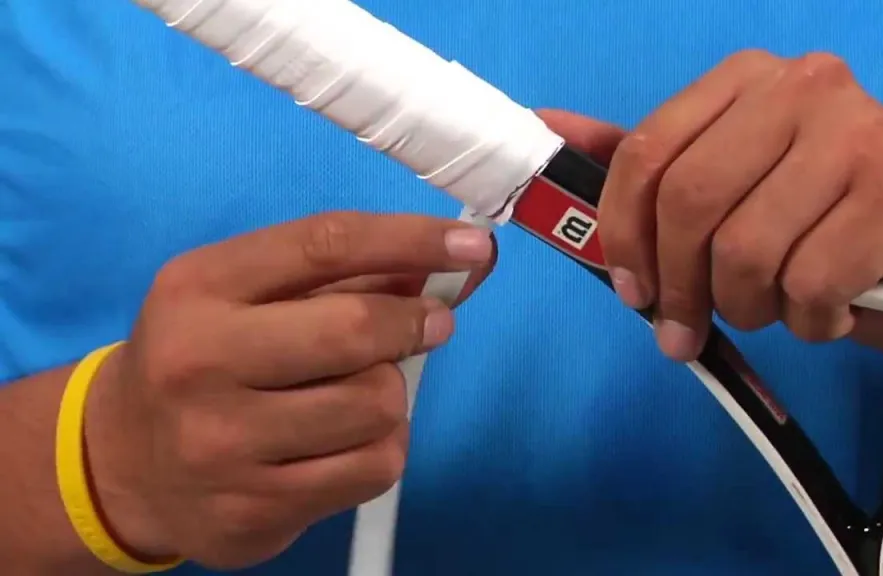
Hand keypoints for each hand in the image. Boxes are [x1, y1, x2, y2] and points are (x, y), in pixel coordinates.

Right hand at [83, 212, 494, 568]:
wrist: (123, 462)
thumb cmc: (203, 359)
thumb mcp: (247, 296)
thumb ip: (348, 275)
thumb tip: (460, 260)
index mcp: (198, 289)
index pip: (325, 245)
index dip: (411, 239)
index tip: (471, 244)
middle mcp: (199, 364)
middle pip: (356, 330)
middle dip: (411, 325)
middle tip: (430, 325)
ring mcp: (222, 446)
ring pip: (377, 405)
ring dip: (392, 393)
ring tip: (361, 392)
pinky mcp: (253, 511)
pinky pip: (374, 469)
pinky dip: (383, 447)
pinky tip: (347, 440)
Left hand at [539, 50, 882, 376]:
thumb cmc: (813, 219)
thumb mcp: (728, 181)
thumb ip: (647, 161)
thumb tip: (550, 127)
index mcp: (743, 78)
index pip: (647, 152)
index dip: (622, 233)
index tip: (630, 290)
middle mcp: (801, 87)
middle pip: (690, 202)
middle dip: (679, 286)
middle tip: (685, 332)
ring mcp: (857, 133)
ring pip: (747, 252)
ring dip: (748, 307)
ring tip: (774, 308)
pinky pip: (808, 284)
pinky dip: (807, 321)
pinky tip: (827, 311)